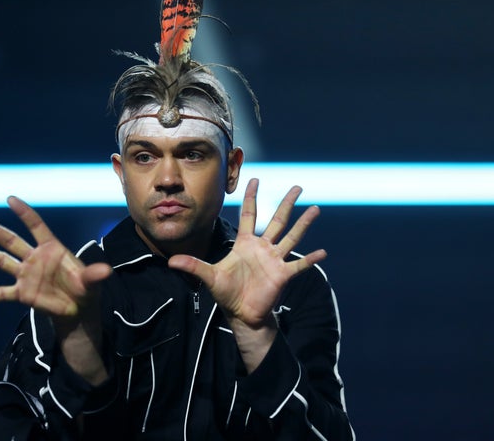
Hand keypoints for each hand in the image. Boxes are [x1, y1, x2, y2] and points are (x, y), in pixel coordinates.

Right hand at [0, 196, 111, 316]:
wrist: (78, 309)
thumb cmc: (85, 288)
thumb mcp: (91, 282)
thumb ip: (94, 275)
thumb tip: (106, 271)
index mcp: (52, 249)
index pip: (36, 226)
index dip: (24, 213)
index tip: (10, 199)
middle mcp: (35, 258)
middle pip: (12, 241)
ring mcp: (26, 275)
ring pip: (2, 262)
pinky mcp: (22, 293)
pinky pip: (2, 293)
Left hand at [168, 178, 326, 327]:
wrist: (241, 314)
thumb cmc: (227, 293)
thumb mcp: (209, 276)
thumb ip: (193, 266)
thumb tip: (171, 261)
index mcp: (245, 243)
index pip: (250, 214)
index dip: (252, 197)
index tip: (256, 178)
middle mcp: (262, 248)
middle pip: (277, 220)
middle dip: (287, 203)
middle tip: (298, 187)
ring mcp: (274, 260)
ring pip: (291, 237)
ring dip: (303, 224)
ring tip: (316, 209)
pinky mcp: (282, 275)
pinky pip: (298, 265)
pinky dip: (310, 259)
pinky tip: (322, 252)